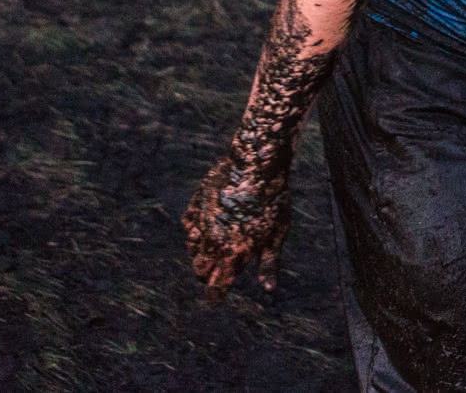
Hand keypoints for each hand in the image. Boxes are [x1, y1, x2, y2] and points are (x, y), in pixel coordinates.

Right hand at [181, 154, 290, 300]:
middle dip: (207, 274)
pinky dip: (194, 231)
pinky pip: (188, 226)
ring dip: (200, 254)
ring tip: (213, 251)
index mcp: (233, 253)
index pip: (216, 287)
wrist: (256, 165)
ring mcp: (200, 223)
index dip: (215, 296)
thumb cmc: (274, 200)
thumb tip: (268, 288)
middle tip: (218, 271)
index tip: (215, 300)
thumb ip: (269, 262)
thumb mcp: (277, 233)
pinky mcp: (195, 205)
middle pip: (200, 270)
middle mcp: (212, 242)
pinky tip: (204, 228)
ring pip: (192, 250)